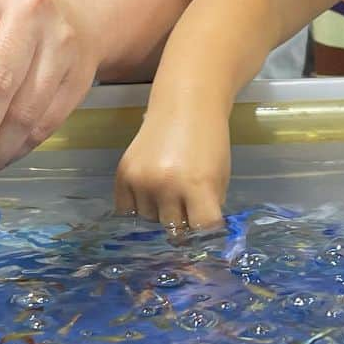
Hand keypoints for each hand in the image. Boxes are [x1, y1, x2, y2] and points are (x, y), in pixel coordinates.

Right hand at [114, 108, 230, 231]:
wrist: (184, 105)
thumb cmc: (209, 142)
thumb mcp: (220, 177)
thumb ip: (209, 207)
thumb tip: (198, 238)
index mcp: (198, 185)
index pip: (202, 230)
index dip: (207, 234)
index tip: (207, 233)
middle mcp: (167, 185)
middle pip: (174, 230)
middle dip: (183, 224)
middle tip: (187, 208)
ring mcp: (142, 180)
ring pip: (150, 221)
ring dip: (159, 214)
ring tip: (168, 192)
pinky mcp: (123, 174)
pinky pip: (127, 210)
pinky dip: (137, 207)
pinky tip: (149, 194)